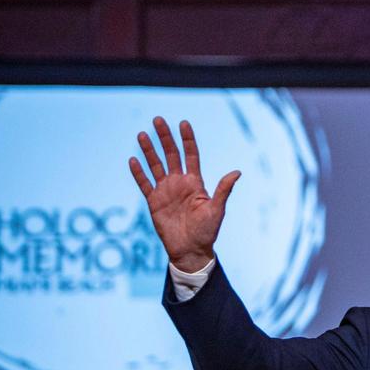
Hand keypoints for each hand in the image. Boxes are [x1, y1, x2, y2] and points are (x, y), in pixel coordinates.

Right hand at [129, 117, 240, 272]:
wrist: (190, 249)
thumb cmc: (207, 230)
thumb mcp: (217, 209)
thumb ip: (223, 190)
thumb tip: (237, 172)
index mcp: (195, 182)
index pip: (190, 154)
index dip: (187, 139)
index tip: (183, 123)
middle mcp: (180, 182)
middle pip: (171, 154)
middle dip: (165, 137)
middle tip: (158, 120)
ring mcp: (165, 191)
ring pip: (155, 165)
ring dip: (149, 150)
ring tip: (142, 134)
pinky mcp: (154, 201)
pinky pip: (144, 183)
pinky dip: (138, 172)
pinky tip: (132, 159)